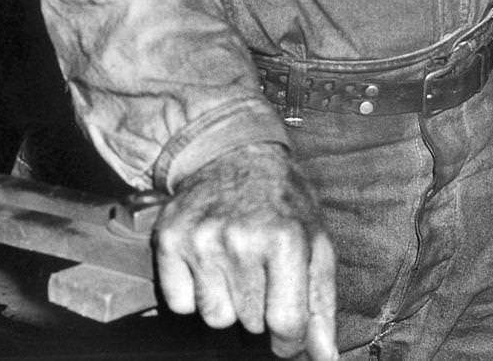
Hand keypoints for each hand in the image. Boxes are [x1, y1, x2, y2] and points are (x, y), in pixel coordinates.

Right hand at [154, 141, 337, 359]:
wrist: (233, 151)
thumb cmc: (281, 201)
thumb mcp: (315, 240)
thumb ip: (321, 303)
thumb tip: (323, 358)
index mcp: (285, 237)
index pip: (286, 323)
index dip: (290, 339)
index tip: (288, 331)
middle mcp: (241, 238)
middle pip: (250, 323)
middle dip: (260, 307)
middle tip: (262, 270)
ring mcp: (202, 239)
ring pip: (215, 318)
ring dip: (227, 301)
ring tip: (235, 263)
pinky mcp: (169, 240)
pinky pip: (180, 304)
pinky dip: (193, 292)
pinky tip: (208, 259)